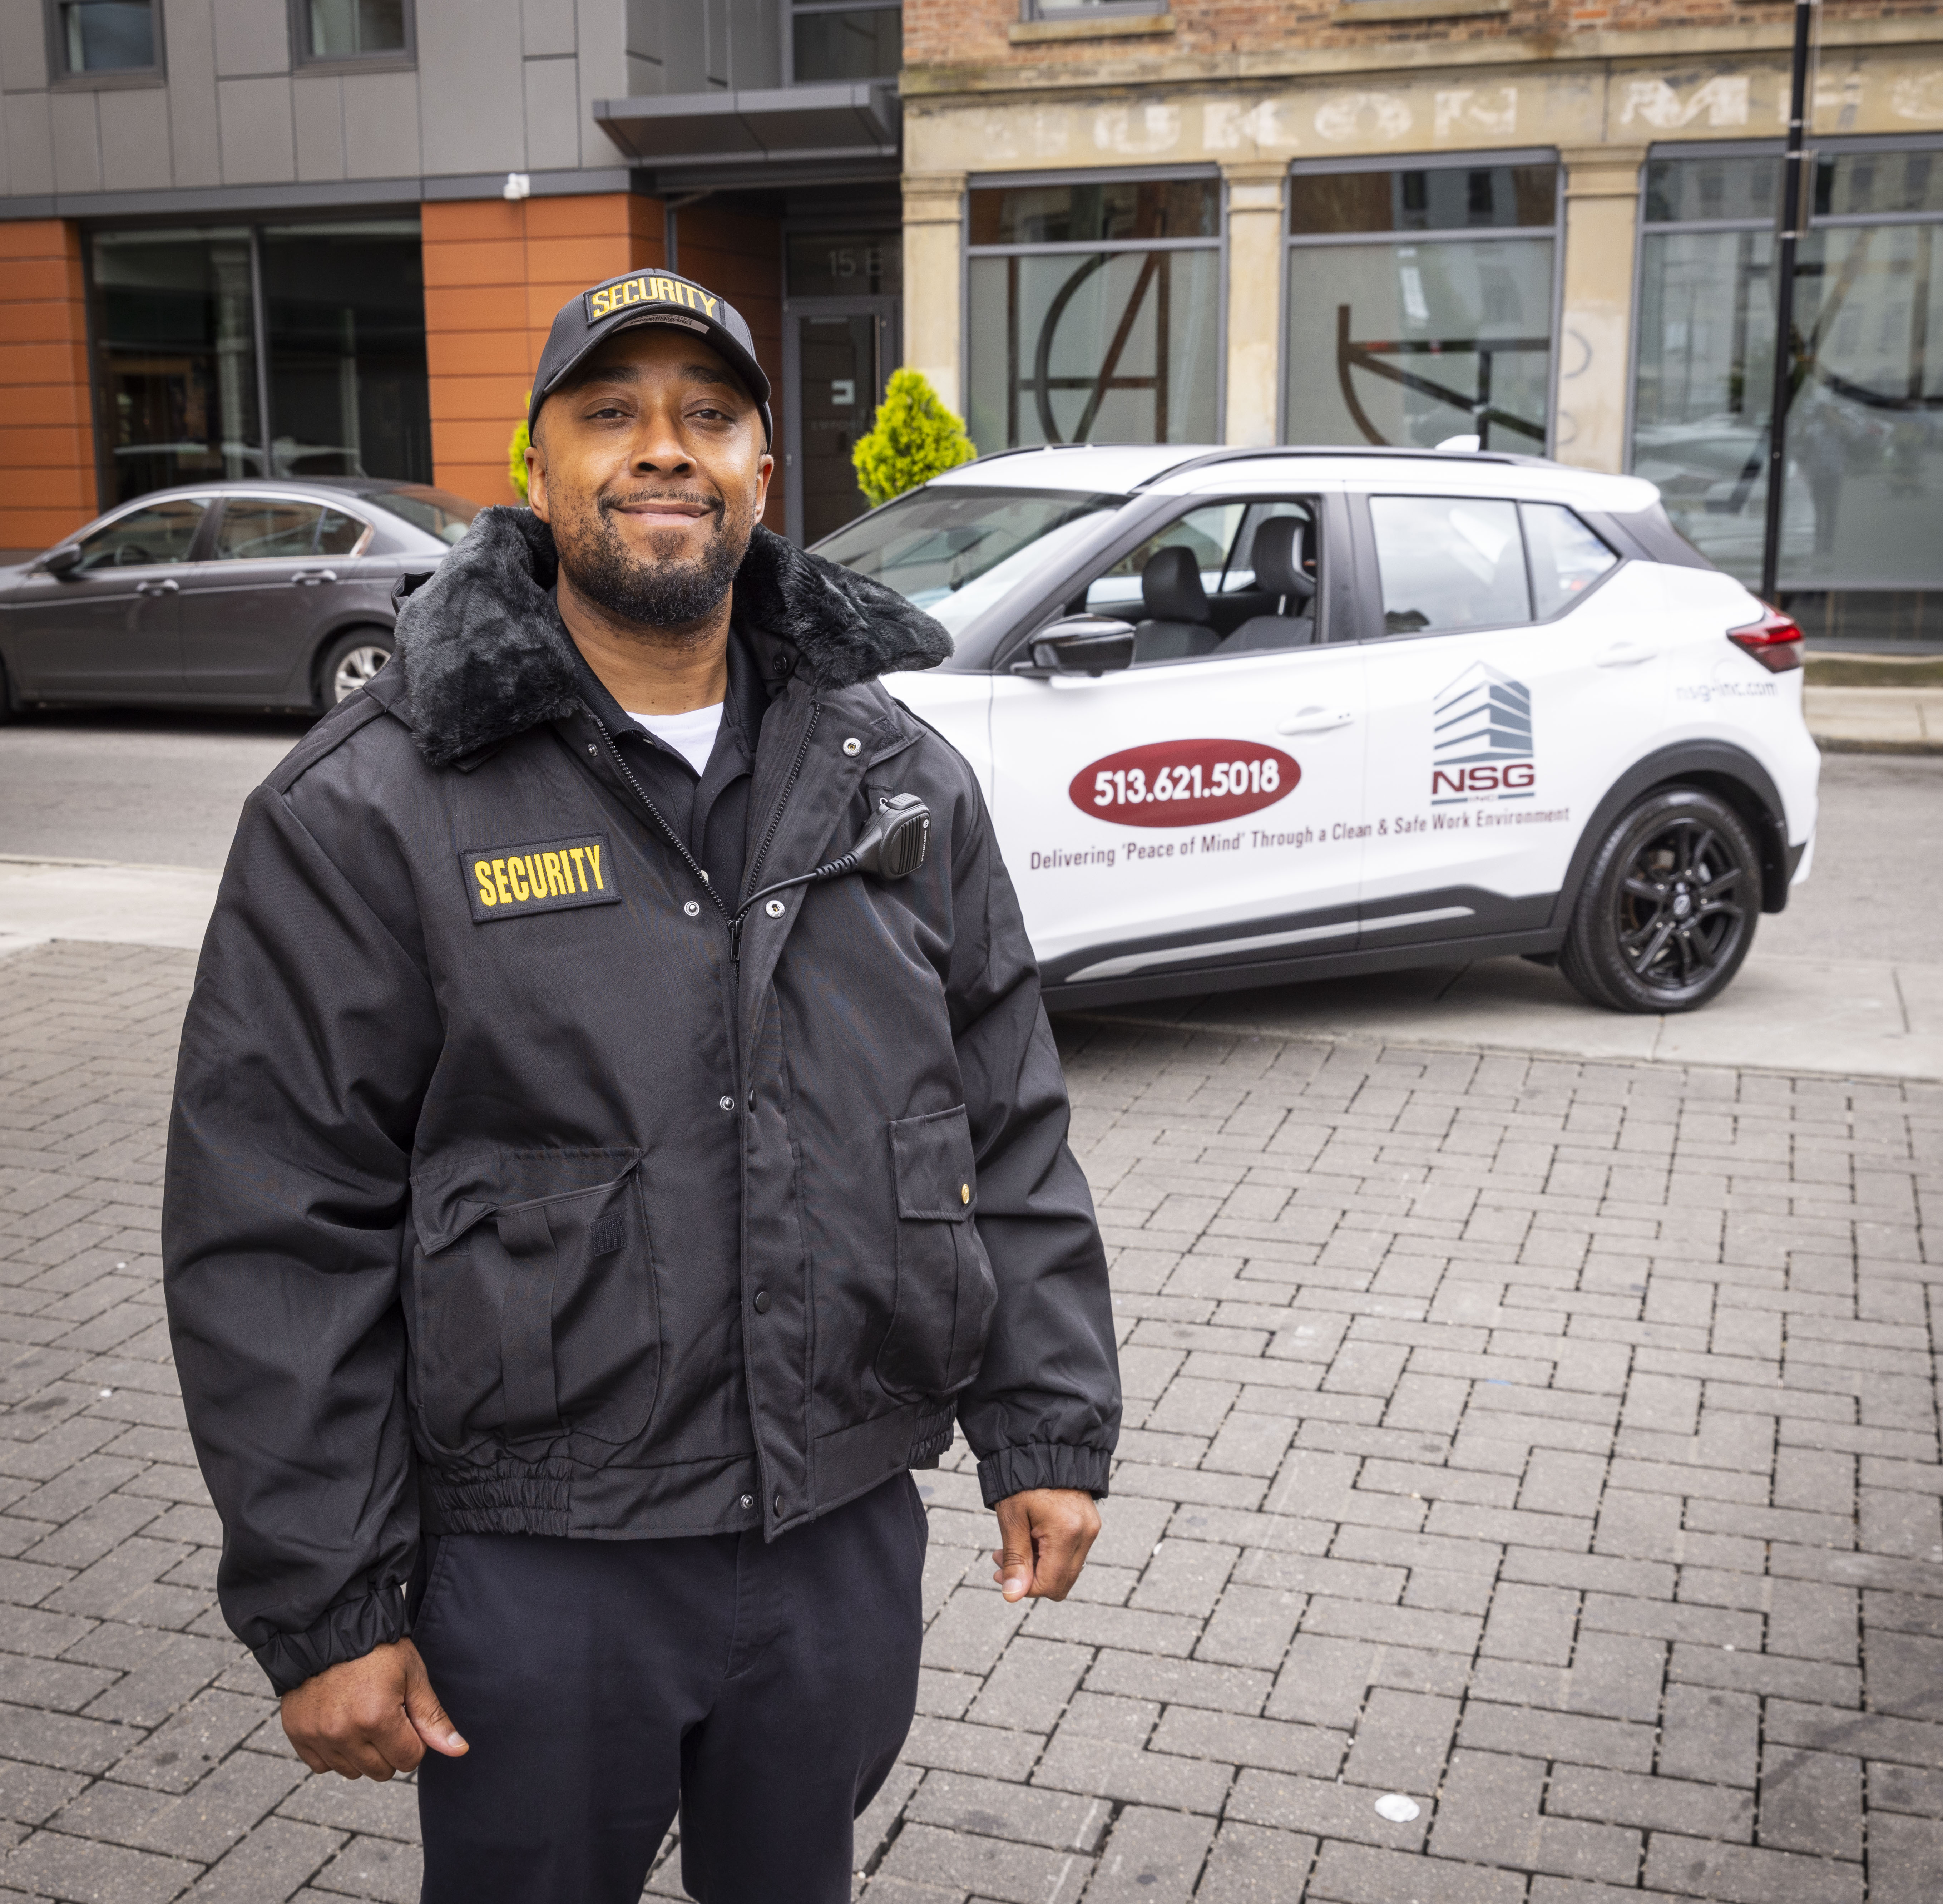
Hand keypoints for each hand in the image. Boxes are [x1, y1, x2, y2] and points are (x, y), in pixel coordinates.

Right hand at [280, 1637, 467, 1780]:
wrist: (329, 1627)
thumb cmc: (377, 1648)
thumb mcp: (413, 1675)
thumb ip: (433, 1718)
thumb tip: (459, 1750)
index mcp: (377, 1718)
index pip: (409, 1760)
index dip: (414, 1739)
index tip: (407, 1716)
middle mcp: (344, 1733)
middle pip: (381, 1771)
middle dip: (391, 1749)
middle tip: (386, 1714)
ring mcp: (317, 1736)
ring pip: (351, 1771)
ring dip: (362, 1752)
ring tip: (362, 1714)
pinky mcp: (297, 1734)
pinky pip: (323, 1765)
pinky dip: (334, 1751)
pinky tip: (340, 1721)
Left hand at [991, 1487, 1100, 1602]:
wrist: (1044, 1446)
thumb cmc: (1022, 1479)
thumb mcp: (1012, 1518)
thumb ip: (1015, 1559)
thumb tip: (1013, 1595)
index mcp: (1068, 1532)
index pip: (1050, 1584)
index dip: (1023, 1587)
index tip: (999, 1572)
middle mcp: (1086, 1533)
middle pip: (1061, 1583)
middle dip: (1030, 1578)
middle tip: (1002, 1559)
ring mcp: (1091, 1528)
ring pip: (1066, 1570)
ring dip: (1039, 1566)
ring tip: (1013, 1546)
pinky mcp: (1090, 1524)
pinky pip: (1071, 1554)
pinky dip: (1050, 1554)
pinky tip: (1031, 1538)